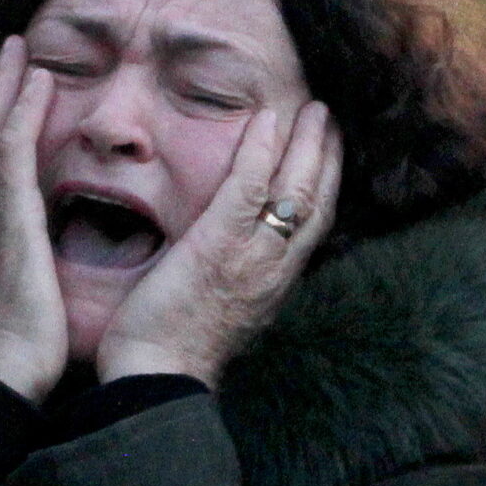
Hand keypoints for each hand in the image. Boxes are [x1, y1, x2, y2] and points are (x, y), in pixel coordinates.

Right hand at [0, 37, 66, 403]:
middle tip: (6, 51)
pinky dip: (22, 109)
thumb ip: (19, 274)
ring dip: (2, 85)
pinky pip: (12, 148)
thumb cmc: (13, 357)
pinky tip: (39, 80)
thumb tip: (36, 265)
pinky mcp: (6, 217)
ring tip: (18, 48)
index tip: (0, 91)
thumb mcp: (12, 304)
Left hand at [96, 101, 341, 386]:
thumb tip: (229, 264)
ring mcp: (251, 255)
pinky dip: (262, 150)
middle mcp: (275, 268)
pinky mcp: (218, 244)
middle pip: (317, 201)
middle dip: (326, 156)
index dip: (324, 186)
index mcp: (275, 285)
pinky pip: (250, 187)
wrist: (158, 377)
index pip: (313, 227)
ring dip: (307, 143)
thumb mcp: (224, 315)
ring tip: (314, 108)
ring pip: (295, 189)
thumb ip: (236, 284)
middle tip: (327, 118)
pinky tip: (267, 119)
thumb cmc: (174, 353)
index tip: (327, 154)